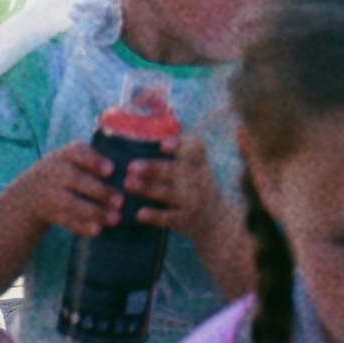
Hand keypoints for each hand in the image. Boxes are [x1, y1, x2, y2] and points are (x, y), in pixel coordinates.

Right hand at [10, 137, 128, 245]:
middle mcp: (55, 171)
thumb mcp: (75, 159)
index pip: (78, 152)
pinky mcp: (48, 212)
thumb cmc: (68, 172)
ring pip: (71, 203)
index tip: (111, 170)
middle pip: (77, 180)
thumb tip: (137, 170)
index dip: (94, 161)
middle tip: (121, 201)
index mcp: (67, 154)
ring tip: (115, 219)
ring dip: (93, 212)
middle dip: (100, 191)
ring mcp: (49, 193)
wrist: (30, 192)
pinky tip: (97, 231)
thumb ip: (98, 161)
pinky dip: (81, 226)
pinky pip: (64, 220)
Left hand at [133, 138, 224, 252]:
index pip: (195, 148)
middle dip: (152, 168)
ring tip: (128, 183)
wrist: (215, 218)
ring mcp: (193, 200)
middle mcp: (198, 179)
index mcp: (198, 161)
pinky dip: (155, 216)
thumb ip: (175, 148)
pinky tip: (140, 213)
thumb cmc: (194, 183)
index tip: (162, 145)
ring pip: (168, 193)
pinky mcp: (185, 220)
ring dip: (147, 188)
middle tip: (131, 166)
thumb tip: (139, 122)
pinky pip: (169, 218)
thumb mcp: (193, 165)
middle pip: (174, 171)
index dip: (179, 145)